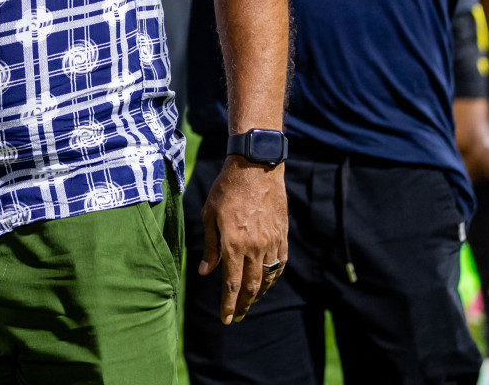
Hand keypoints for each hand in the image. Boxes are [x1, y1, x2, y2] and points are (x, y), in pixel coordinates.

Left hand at [199, 157, 287, 324]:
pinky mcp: (282, 236)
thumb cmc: (226, 189)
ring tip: (250, 301)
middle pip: (251, 286)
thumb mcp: (209, 215)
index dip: (229, 304)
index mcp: (233, 244)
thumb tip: (206, 272)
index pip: (232, 284)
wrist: (255, 168)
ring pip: (267, 278)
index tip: (226, 320)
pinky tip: (267, 281)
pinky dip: (273, 277)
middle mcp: (254, 247)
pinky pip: (280, 264)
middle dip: (244, 304)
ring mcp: (271, 242)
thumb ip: (209, 246)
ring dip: (259, 293)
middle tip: (238, 316)